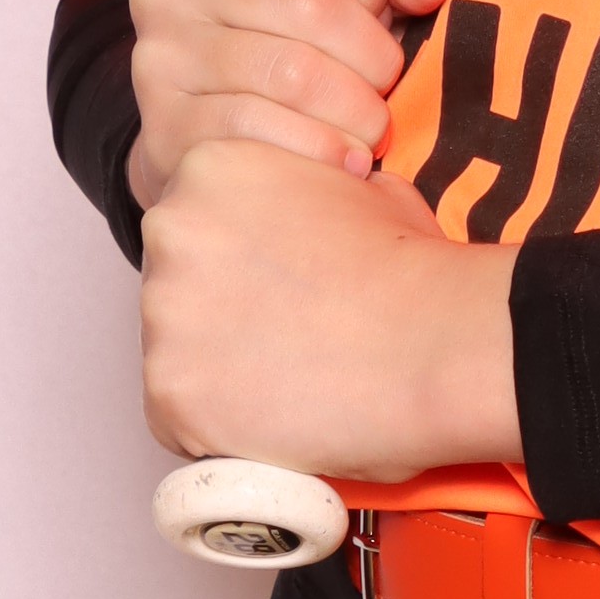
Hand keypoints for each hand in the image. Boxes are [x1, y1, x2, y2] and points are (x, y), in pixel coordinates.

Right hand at [125, 0, 448, 206]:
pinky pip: (260, 131)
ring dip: (356, 109)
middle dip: (373, 52)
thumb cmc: (286, 38)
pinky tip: (345, 161)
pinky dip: (321, 150)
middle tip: (386, 83)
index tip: (380, 10)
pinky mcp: (163, 124)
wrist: (205, 127)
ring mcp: (160, 52)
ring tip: (371, 126)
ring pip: (290, 72)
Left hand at [139, 136, 521, 485]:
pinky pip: (178, 421)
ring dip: (219, 372)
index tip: (282, 290)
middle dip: (221, 315)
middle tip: (287, 338)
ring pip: (174, 355)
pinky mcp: (167, 393)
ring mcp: (162, 315)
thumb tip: (315, 213)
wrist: (438, 343)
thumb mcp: (363, 188)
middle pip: (177, 286)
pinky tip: (277, 419)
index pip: (197, 225)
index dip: (242, 264)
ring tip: (292, 382)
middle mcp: (168, 231)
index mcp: (207, 169)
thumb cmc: (413, 267)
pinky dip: (219, 430)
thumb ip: (310, 192)